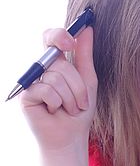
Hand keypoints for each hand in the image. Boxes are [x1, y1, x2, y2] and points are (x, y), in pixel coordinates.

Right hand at [20, 26, 96, 151]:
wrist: (71, 137)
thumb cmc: (79, 110)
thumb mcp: (88, 80)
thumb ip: (85, 54)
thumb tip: (87, 28)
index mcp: (55, 63)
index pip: (50, 38)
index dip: (58, 35)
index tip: (71, 41)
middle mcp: (41, 70)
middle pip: (59, 62)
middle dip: (77, 85)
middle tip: (80, 102)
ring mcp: (32, 82)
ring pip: (56, 78)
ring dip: (70, 98)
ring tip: (68, 109)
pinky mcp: (25, 95)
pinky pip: (46, 90)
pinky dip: (57, 104)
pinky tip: (54, 112)